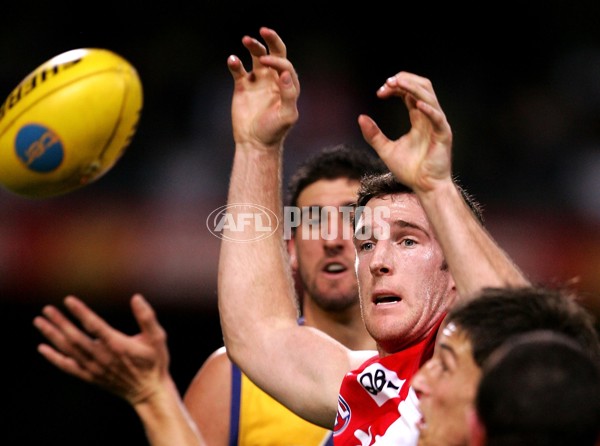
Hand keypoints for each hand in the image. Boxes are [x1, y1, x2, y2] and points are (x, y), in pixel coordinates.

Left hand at [33, 294, 169, 405]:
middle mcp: (102, 357)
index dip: (80, 312)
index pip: (94, 325)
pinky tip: (43, 348)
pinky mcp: (90, 377)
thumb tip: (136, 297)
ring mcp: (94, 368)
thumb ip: (147, 317)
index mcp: (117, 345)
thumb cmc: (154, 361)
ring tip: (40, 321)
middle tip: (46, 309)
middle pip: (75, 337)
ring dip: (52, 336)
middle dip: (59, 322)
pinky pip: (68, 367)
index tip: (68, 300)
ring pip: (68, 350)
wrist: (149, 391)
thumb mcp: (158, 337)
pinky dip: (54, 358)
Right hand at [228, 27, 299, 148]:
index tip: (267, 62)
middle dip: (271, 40)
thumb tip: (286, 74)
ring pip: (256, 57)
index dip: (277, 60)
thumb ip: (289, 95)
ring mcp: (258, 82)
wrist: (254, 143)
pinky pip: (238, 69)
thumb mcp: (286, 116)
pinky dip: (235, 63)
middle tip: (263, 30)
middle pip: (274, 54)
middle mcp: (274, 80)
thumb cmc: (273, 132)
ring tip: (246, 40)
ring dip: (253, 46)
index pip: (284, 64)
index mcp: (287, 85)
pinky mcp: (242, 86)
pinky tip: (233, 60)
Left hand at [358, 72, 452, 192]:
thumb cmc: (410, 170)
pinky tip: (415, 104)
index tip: (380, 92)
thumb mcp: (386, 150)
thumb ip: (374, 135)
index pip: (409, 93)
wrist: (425, 187)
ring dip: (412, 87)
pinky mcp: (443, 134)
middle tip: (387, 83)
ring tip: (397, 83)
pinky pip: (437, 117)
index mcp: (418, 118)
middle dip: (404, 80)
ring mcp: (438, 124)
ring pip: (429, 96)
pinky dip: (428, 109)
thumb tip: (360, 117)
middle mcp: (429, 117)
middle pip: (422, 87)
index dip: (396, 87)